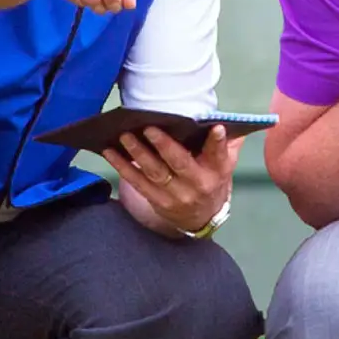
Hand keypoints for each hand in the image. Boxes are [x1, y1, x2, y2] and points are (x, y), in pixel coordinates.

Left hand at [102, 125, 242, 234]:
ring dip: (138, 153)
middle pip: (180, 163)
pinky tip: (110, 153)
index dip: (217, 142)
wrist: (201, 217)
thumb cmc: (211, 180)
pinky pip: (138, 182)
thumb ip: (226, 144)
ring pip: (155, 172)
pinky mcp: (158, 201)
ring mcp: (176, 195)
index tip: (215, 128)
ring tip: (124, 136)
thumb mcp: (224, 165)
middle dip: (164, 145)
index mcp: (216, 170)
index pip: (219, 154)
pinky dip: (123, 167)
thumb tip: (227, 121)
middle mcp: (197, 184)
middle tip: (149, 128)